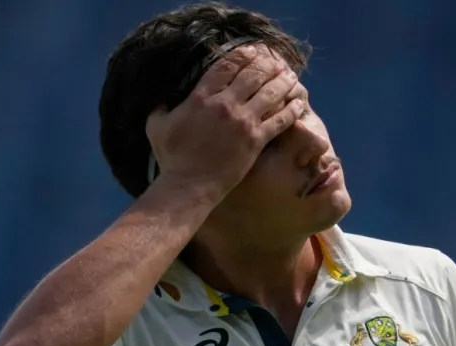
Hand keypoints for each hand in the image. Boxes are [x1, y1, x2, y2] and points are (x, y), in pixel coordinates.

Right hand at [144, 44, 304, 200]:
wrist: (189, 185)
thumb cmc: (172, 158)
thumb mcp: (156, 126)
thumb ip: (160, 108)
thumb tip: (159, 99)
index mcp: (201, 97)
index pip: (226, 66)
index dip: (242, 55)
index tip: (253, 51)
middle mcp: (224, 104)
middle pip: (253, 74)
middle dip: (268, 65)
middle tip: (277, 62)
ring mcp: (242, 121)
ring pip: (270, 93)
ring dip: (283, 82)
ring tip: (291, 76)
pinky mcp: (255, 140)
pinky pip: (279, 120)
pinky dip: (291, 109)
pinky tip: (299, 103)